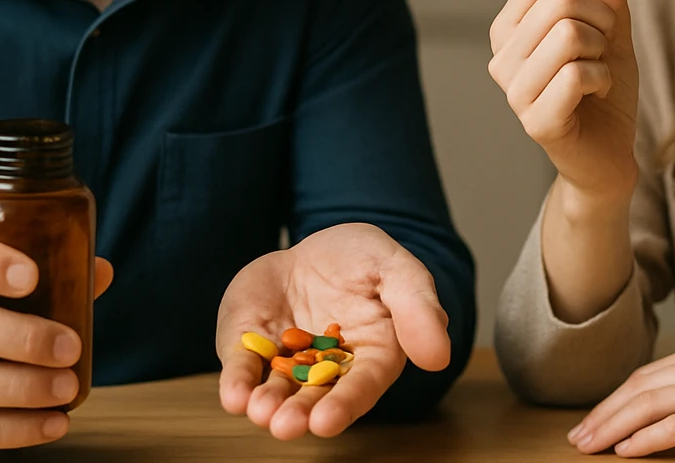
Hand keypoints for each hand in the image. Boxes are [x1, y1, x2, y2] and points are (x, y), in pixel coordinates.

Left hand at [215, 223, 450, 438]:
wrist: (312, 248)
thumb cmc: (362, 260)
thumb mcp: (395, 267)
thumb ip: (418, 305)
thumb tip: (440, 355)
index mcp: (373, 354)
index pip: (362, 384)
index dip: (345, 403)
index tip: (327, 421)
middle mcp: (328, 369)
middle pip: (316, 397)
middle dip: (300, 413)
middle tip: (285, 426)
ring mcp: (287, 361)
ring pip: (277, 390)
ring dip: (267, 405)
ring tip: (259, 412)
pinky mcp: (252, 348)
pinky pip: (244, 366)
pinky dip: (237, 382)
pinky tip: (234, 394)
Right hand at [488, 0, 637, 204]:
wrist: (609, 156)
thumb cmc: (603, 89)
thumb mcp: (611, 24)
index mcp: (511, 27)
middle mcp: (502, 54)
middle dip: (601, 17)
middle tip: (604, 46)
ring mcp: (513, 89)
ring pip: (571, 33)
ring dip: (602, 51)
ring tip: (597, 73)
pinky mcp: (533, 119)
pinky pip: (578, 73)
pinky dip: (602, 79)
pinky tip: (595, 97)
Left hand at [566, 338, 674, 457]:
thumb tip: (663, 412)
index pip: (646, 375)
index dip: (614, 399)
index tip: (591, 421)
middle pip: (639, 387)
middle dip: (603, 413)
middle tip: (577, 438)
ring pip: (649, 404)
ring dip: (612, 427)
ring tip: (589, 446)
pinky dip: (645, 439)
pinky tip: (625, 452)